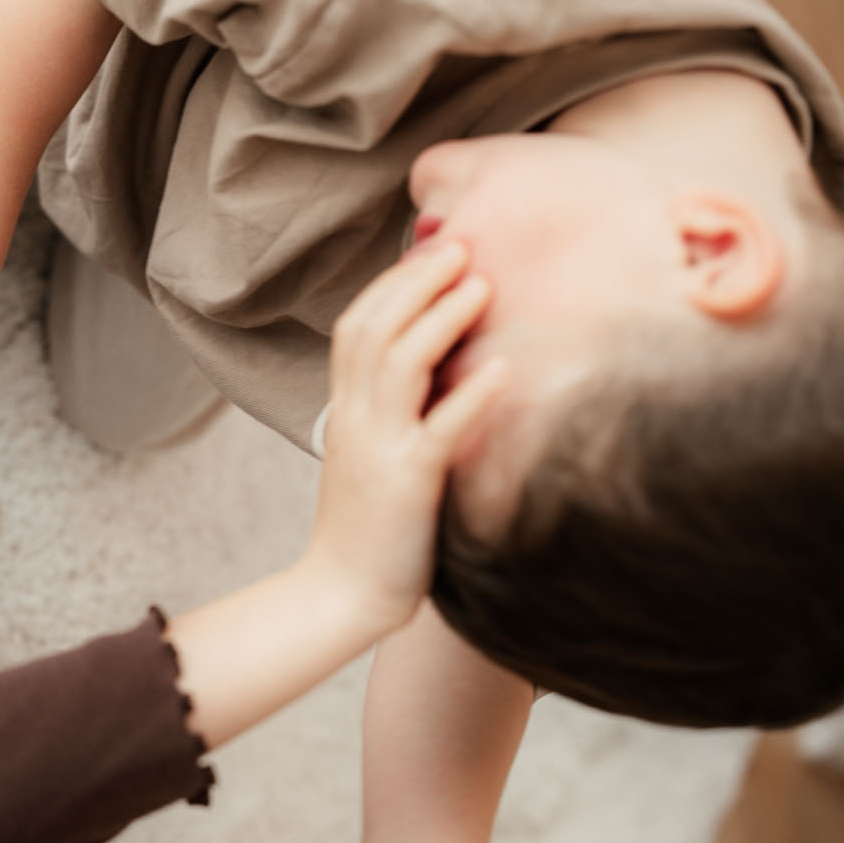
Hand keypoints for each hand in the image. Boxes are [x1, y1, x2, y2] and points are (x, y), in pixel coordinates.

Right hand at [306, 238, 504, 629]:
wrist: (340, 595)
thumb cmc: (368, 529)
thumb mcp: (371, 457)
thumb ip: (392, 413)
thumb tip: (433, 373)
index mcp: (346, 411)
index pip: (356, 327)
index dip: (392, 285)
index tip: (433, 255)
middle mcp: (355, 421)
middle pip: (373, 329)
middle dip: (416, 282)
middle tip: (464, 246)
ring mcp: (378, 450)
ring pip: (399, 364)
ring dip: (441, 319)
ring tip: (483, 286)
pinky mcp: (407, 485)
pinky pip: (438, 430)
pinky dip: (471, 396)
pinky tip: (504, 369)